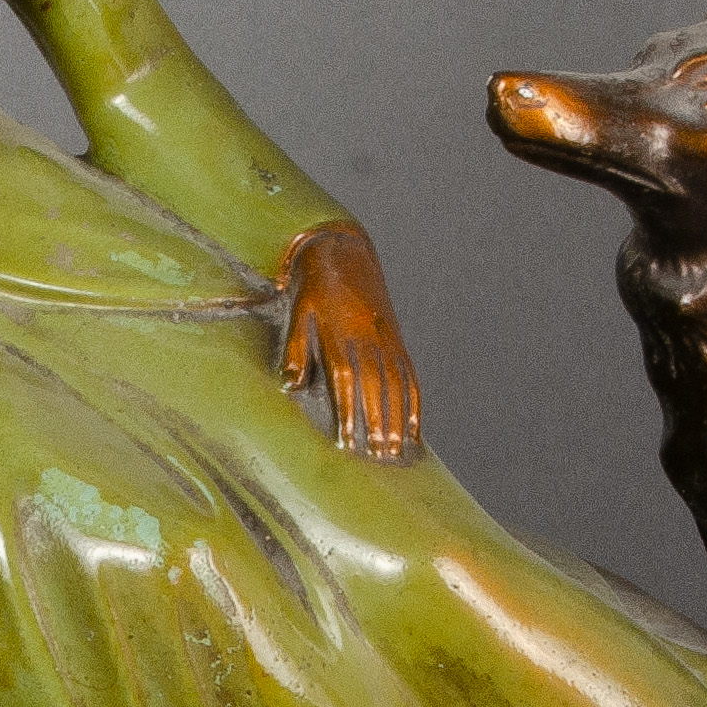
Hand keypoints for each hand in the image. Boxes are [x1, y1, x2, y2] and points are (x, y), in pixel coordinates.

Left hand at [279, 224, 423, 462]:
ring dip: (398, 419)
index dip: (348, 410)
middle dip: (377, 423)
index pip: (347, 379)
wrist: (342, 251)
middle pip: (376, 387)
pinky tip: (415, 426)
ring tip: (396, 450)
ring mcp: (387, 340)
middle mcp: (368, 339)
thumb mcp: (298, 311)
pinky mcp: (397, 340)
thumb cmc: (314, 286)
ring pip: (397, 385)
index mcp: (341, 334)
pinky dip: (414, 402)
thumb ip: (296, 348)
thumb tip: (291, 384)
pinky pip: (410, 375)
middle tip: (378, 455)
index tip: (347, 440)